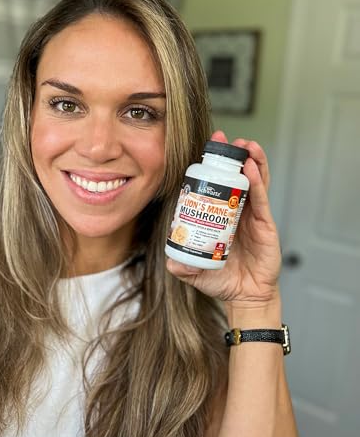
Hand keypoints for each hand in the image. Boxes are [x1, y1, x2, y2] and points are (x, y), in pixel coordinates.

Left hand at [166, 131, 280, 310]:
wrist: (245, 297)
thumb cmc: (222, 280)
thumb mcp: (196, 273)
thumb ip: (182, 267)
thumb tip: (170, 262)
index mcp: (221, 218)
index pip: (216, 188)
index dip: (212, 169)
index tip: (205, 151)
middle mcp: (237, 213)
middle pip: (236, 178)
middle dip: (231, 157)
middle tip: (224, 139)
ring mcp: (253, 217)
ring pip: (254, 183)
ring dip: (251, 162)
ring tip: (245, 145)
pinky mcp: (266, 225)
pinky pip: (262, 200)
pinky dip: (257, 183)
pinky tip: (252, 168)